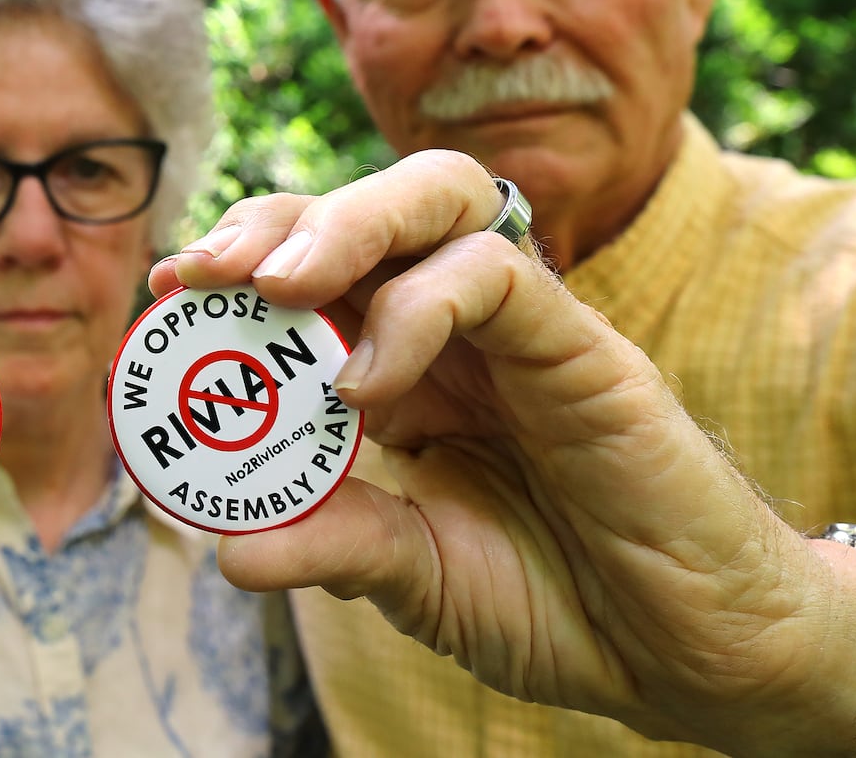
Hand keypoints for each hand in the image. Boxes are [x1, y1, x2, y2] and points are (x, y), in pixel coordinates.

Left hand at [151, 150, 855, 754]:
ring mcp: (521, 326)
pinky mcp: (583, 345)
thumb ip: (333, 544)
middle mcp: (458, 326)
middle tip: (203, 268)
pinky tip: (371, 382)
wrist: (688, 655)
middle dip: (279, 220)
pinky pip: (499, 275)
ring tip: (275, 285)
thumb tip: (224, 549)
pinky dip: (422, 309)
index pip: (320, 271)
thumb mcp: (415, 577)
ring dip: (344, 224)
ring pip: (438, 200)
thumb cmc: (556, 602)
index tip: (168, 285)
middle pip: (367, 209)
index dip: (242, 263)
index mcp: (409, 366)